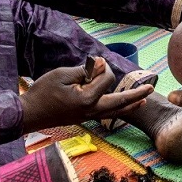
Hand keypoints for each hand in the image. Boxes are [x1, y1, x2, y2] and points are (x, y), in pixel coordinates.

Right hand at [20, 57, 152, 132]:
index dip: (101, 66)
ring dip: (130, 104)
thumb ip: (83, 71)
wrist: (30, 114)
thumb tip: (99, 66)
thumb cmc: (43, 92)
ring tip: (143, 99)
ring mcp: (88, 117)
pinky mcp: (84, 118)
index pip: (106, 78)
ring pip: (115, 111)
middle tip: (151, 87)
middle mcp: (91, 110)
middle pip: (120, 102)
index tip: (91, 63)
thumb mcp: (62, 75)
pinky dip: (118, 110)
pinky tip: (123, 108)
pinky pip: (106, 114)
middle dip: (135, 94)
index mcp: (87, 99)